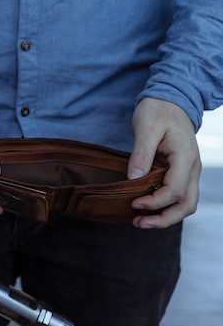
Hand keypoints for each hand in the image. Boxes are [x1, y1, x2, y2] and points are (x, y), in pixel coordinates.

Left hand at [128, 98, 201, 227]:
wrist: (171, 101)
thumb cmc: (157, 111)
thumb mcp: (146, 127)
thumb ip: (141, 153)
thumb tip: (133, 178)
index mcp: (185, 157)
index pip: (175, 190)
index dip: (155, 202)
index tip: (133, 203)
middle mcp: (193, 167)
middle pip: (187, 205)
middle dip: (163, 219)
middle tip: (138, 223)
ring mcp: (190, 171)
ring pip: (187, 204)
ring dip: (166, 217)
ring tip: (140, 221)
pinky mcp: (183, 173)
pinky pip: (180, 196)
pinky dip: (166, 207)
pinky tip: (146, 209)